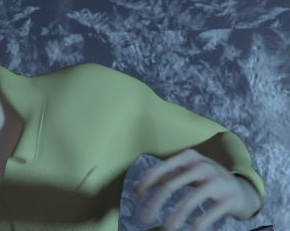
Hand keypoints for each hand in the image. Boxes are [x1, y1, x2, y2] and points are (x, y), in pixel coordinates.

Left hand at [135, 149, 260, 230]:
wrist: (243, 190)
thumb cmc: (208, 180)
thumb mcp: (188, 172)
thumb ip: (167, 176)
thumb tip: (139, 187)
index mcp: (189, 157)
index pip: (160, 169)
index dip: (145, 184)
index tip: (136, 199)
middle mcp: (202, 166)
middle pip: (170, 186)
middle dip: (154, 204)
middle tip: (144, 218)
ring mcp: (217, 182)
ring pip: (189, 201)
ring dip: (175, 217)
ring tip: (167, 229)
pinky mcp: (229, 199)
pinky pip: (210, 213)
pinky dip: (198, 224)